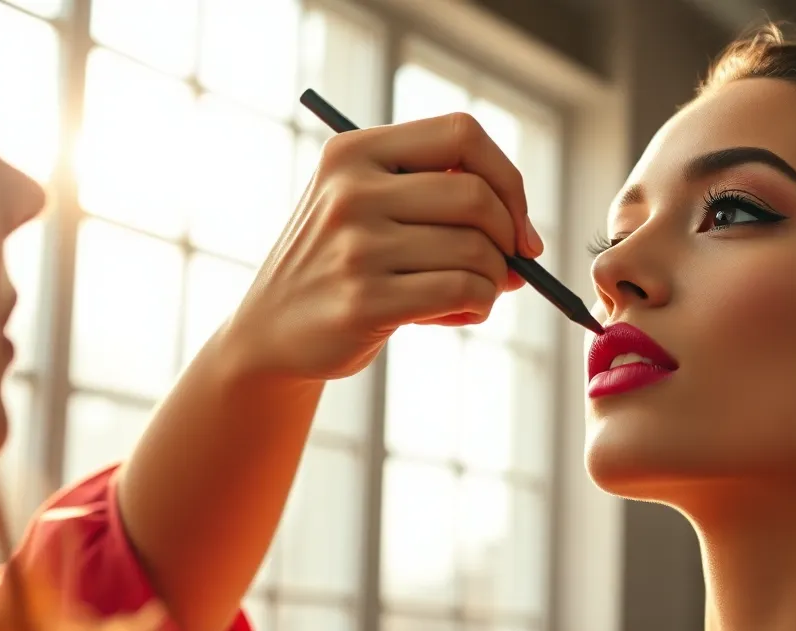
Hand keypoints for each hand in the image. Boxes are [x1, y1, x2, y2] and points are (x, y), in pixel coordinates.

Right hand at [224, 112, 544, 381]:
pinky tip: (455, 313)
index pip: (461, 133)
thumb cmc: (340, 264)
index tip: (517, 221)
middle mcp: (351, 191)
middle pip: (476, 196)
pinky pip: (462, 291)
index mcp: (354, 152)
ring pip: (476, 251)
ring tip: (468, 295)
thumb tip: (524, 236)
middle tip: (507, 267)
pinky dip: (478, 305)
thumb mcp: (369, 206)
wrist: (271, 332)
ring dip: (492, 281)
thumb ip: (437, 199)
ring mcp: (356, 247)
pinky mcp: (366, 301)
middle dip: (508, 238)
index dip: (506, 177)